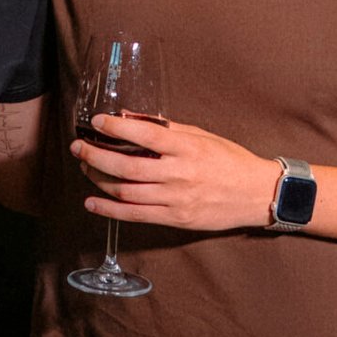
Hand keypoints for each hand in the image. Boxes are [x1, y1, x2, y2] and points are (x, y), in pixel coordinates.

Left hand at [72, 114, 278, 234]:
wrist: (257, 194)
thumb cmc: (229, 161)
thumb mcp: (201, 136)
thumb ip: (167, 129)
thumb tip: (131, 117)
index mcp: (187, 148)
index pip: (146, 136)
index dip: (117, 128)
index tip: (97, 122)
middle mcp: (180, 174)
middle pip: (127, 167)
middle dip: (96, 156)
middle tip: (79, 147)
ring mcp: (176, 199)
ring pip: (126, 192)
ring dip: (99, 179)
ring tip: (85, 168)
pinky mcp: (175, 219)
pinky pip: (135, 215)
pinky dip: (109, 209)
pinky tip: (92, 202)